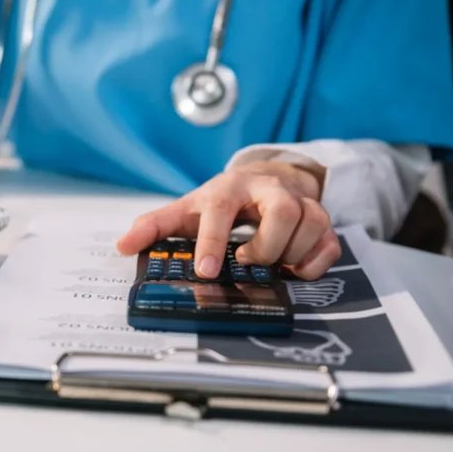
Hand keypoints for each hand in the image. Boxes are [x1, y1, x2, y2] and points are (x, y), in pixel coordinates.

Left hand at [116, 161, 339, 279]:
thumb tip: (122, 245)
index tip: (207, 271)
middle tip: (248, 259)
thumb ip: (154, 226)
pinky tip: (293, 267)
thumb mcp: (187, 209)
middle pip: (282, 214)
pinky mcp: (324, 219)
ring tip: (270, 261)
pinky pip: (330, 245)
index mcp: (230, 188)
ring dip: (290, 255)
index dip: (212, 242)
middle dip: (266, 247)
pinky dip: (314, 264)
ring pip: (312, 227)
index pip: (220, 210)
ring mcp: (302, 203)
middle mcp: (270, 190)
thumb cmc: (224, 200)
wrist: (266, 180)